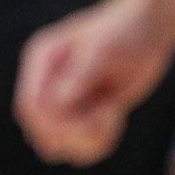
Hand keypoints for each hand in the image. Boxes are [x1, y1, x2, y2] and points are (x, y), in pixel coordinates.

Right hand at [16, 0, 170, 164]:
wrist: (145, 30)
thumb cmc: (121, 32)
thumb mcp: (99, 50)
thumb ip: (77, 76)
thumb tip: (56, 104)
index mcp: (41, 62)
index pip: (29, 105)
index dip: (51, 123)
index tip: (87, 120)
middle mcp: (47, 83)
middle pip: (40, 128)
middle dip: (72, 134)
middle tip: (104, 117)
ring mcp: (65, 100)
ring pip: (60, 142)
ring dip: (88, 141)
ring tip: (111, 115)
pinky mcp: (85, 113)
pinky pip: (82, 144)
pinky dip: (100, 142)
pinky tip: (114, 117)